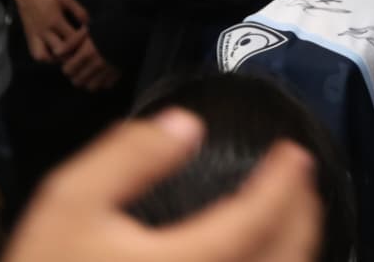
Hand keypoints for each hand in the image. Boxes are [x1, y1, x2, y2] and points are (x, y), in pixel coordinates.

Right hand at [3, 109, 321, 261]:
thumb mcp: (70, 201)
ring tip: (292, 216)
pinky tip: (263, 258)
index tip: (292, 153)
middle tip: (301, 179)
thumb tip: (184, 125)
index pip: (257, 219)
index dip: (284, 181)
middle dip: (303, 213)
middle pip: (285, 258)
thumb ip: (127, 155)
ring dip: (297, 249)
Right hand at [14, 0, 89, 63]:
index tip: (87, 33)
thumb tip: (88, 23)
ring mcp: (35, 35)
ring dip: (58, 58)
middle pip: (60, 51)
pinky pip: (36, 54)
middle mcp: (44, 31)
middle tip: (79, 47)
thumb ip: (79, 11)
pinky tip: (54, 54)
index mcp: (54, 20)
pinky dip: (46, 58)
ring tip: (67, 53)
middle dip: (73, 52)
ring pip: (46, 57)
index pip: (72, 38)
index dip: (82, 38)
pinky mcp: (29, 37)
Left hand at [60, 33, 121, 91]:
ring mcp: (108, 71)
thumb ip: (71, 42)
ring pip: (91, 87)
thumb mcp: (86, 30)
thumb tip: (56, 54)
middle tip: (79, 68)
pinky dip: (102, 82)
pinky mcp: (118, 73)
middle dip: (76, 75)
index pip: (68, 70)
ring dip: (88, 81)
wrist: (130, 28)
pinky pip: (106, 85)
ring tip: (89, 73)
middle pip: (77, 81)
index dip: (67, 66)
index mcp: (87, 53)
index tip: (70, 62)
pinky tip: (102, 73)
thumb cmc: (106, 27)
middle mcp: (96, 65)